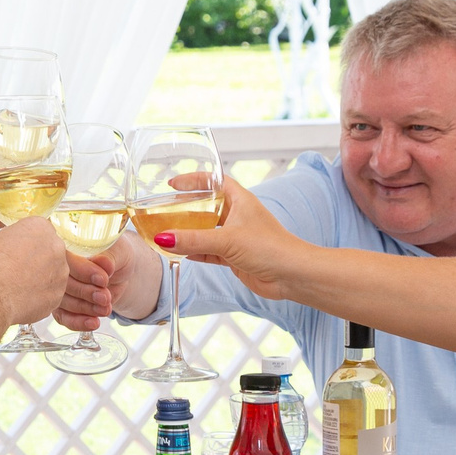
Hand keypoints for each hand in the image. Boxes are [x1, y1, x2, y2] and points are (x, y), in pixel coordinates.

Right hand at [0, 217, 69, 326]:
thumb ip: (18, 239)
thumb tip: (19, 246)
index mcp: (40, 228)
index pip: (42, 231)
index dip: (30, 243)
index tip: (22, 251)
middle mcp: (55, 247)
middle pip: (51, 252)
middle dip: (39, 261)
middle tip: (20, 270)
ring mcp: (60, 273)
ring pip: (53, 275)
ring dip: (41, 279)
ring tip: (20, 286)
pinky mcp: (57, 295)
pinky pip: (51, 294)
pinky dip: (40, 297)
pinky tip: (23, 298)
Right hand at [53, 250, 115, 332]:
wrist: (121, 270)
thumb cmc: (117, 254)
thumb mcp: (118, 251)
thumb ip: (110, 257)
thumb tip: (104, 263)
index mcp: (66, 246)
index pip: (65, 259)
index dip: (82, 271)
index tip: (103, 280)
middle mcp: (58, 267)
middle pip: (62, 284)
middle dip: (86, 293)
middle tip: (105, 297)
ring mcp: (59, 287)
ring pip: (63, 303)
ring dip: (86, 309)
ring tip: (106, 308)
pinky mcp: (64, 305)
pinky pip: (64, 317)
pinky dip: (78, 323)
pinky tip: (93, 323)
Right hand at [149, 180, 311, 300]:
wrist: (291, 275)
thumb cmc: (270, 248)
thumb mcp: (227, 240)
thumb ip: (193, 240)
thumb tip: (164, 238)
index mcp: (240, 200)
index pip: (214, 181)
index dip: (194, 180)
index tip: (174, 183)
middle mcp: (237, 215)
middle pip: (206, 206)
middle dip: (185, 208)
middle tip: (164, 209)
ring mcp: (235, 237)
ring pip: (205, 231)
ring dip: (187, 233)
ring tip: (166, 232)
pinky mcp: (234, 256)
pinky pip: (208, 251)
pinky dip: (194, 252)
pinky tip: (179, 253)